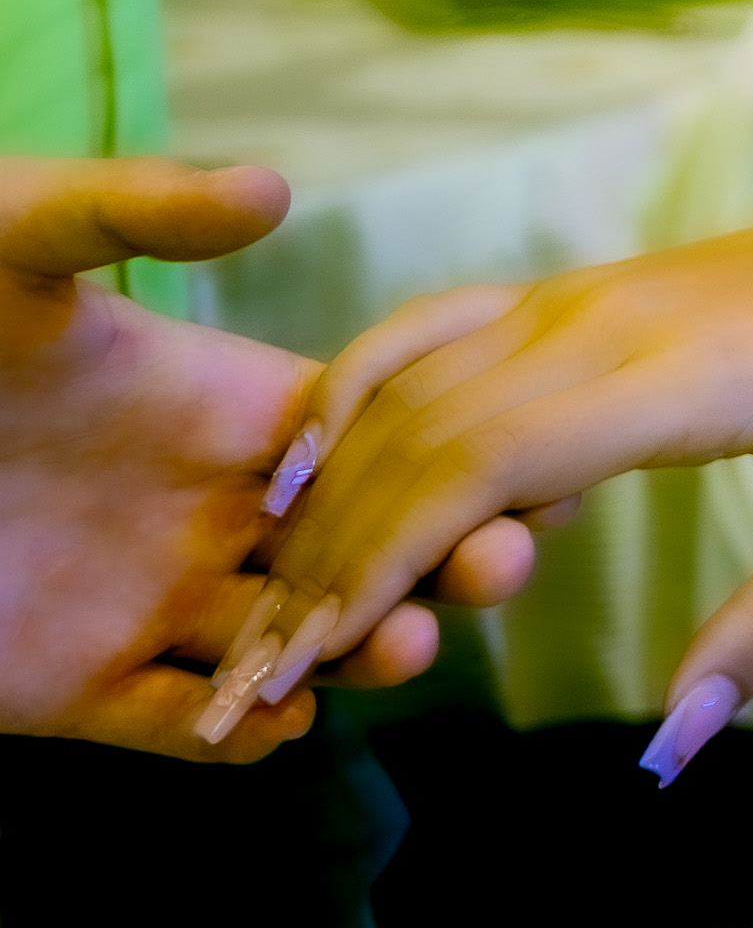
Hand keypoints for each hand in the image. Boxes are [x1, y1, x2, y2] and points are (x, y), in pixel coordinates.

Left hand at [0, 157, 540, 758]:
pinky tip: (271, 722)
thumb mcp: (23, 235)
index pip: (377, 441)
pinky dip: (230, 738)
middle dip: (440, 564)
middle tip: (494, 564)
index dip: (457, 455)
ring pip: (289, 646)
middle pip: (364, 551)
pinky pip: (173, 725)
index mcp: (229, 411)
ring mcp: (149, 601)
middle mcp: (210, 511)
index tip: (527, 465)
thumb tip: (273, 188)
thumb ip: (137, 209)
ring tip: (397, 645)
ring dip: (356, 654)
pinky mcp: (74, 683)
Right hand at [210, 200, 752, 767]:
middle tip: (266, 665)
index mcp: (676, 378)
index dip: (387, 561)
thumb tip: (675, 746)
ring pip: (409, 387)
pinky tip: (300, 470)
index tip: (320, 655)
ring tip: (277, 601)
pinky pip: (427, 328)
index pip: (486, 466)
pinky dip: (351, 389)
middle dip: (332, 555)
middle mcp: (600, 322)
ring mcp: (571, 294)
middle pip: (422, 436)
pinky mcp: (559, 287)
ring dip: (330, 493)